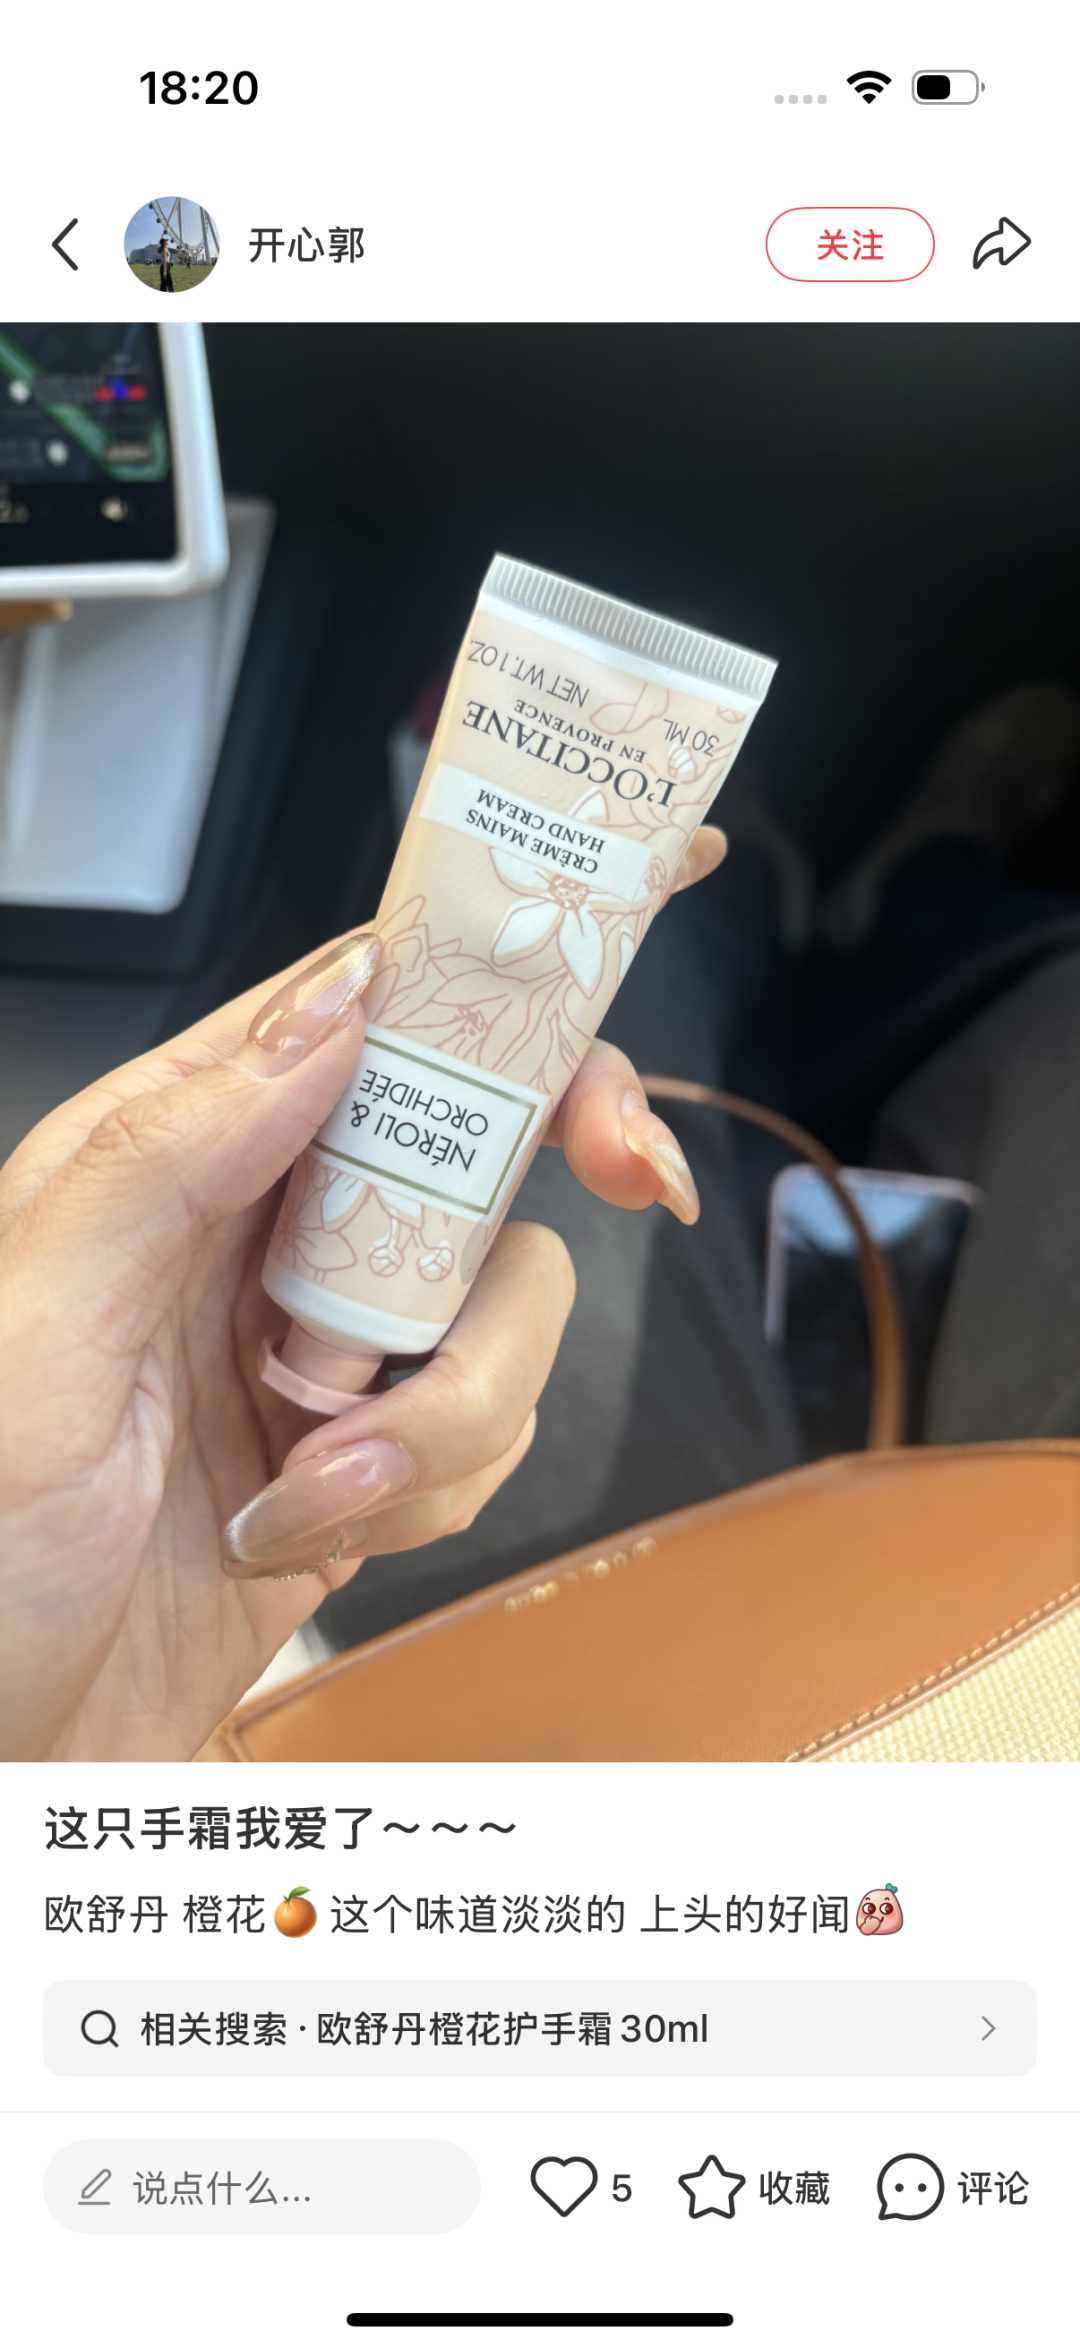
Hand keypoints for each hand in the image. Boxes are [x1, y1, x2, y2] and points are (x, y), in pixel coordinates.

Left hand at [0, 829, 723, 1760]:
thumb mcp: (34, 1339)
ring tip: (313, 1488)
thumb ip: (172, 1160)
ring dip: (445, 1413)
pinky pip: (490, 1434)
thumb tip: (335, 1012)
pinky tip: (320, 1533)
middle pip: (478, 1150)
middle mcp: (257, 1234)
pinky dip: (434, 1491)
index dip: (502, 988)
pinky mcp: (364, 1462)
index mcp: (168, 1156)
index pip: (362, 1010)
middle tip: (586, 1222)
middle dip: (524, 1218)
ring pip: (504, 1308)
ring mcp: (321, 1351)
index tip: (604, 1049)